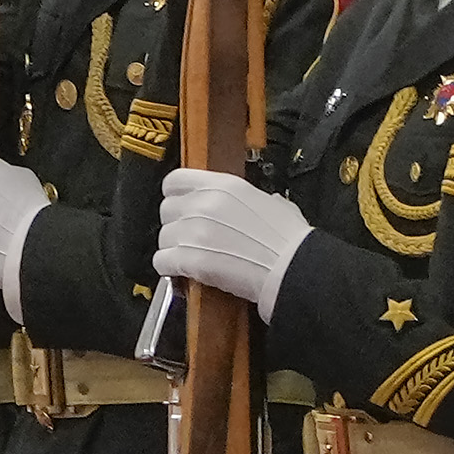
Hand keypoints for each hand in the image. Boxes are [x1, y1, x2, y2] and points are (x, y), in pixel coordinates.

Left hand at [148, 168, 308, 312]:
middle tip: (190, 238)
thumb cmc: (289, 242)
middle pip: (166, 210)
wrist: (292, 269)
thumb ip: (255, 200)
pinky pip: (161, 262)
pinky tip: (182, 273)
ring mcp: (194, 231)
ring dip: (173, 249)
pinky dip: (169, 269)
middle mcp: (204, 204)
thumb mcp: (275, 204)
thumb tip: (263, 203)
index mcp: (223, 185)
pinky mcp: (190, 260)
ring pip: (163, 238)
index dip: (175, 195)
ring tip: (190, 259)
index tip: (181, 206)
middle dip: (176, 225)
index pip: (175, 180)